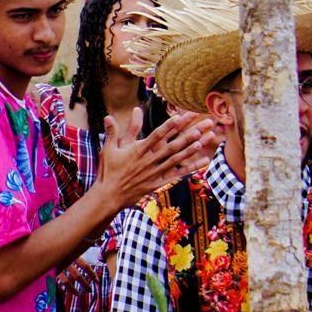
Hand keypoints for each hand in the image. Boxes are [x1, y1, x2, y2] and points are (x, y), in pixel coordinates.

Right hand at [92, 110, 215, 212]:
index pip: (156, 136)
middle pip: (171, 146)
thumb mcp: (109, 149)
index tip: (179, 117)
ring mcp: (154, 172)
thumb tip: (108, 116)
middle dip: (186, 135)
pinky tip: (202, 161)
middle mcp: (148, 160)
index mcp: (137, 151)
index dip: (168, 127)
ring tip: (203, 139)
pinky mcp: (157, 183)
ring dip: (190, 149)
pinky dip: (190, 168)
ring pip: (176, 159)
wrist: (109, 195)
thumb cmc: (108, 171)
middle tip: (199, 126)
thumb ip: (112, 132)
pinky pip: (176, 174)